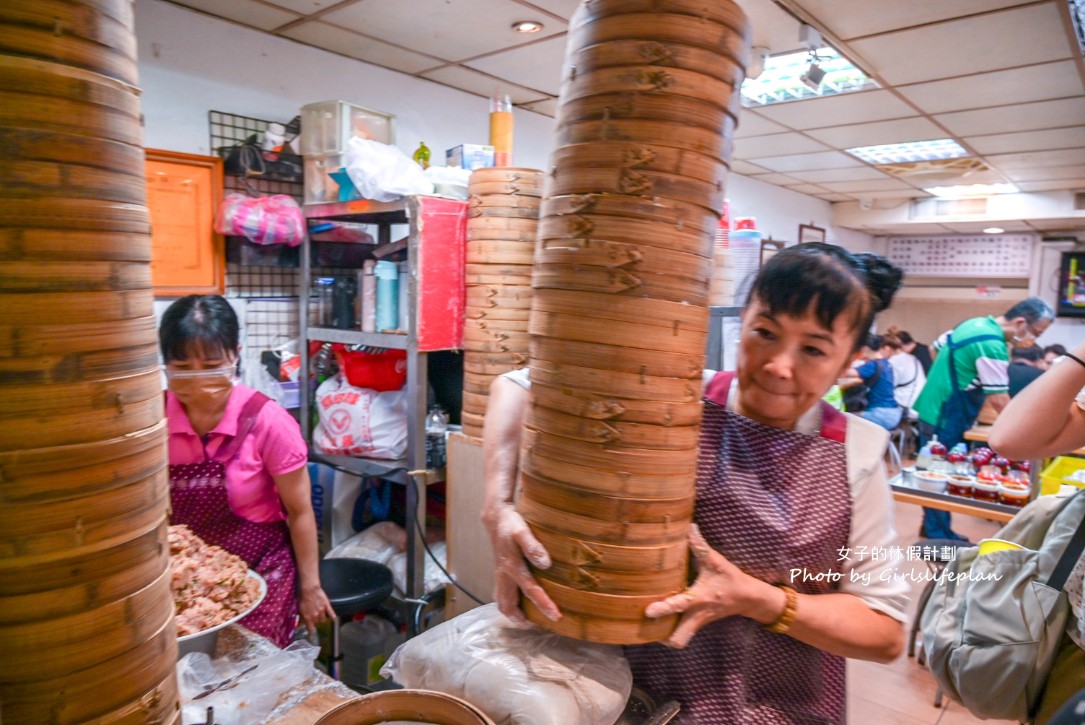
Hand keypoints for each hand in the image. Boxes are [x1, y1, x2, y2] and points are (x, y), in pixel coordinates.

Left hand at [298, 583, 335, 636]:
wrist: (309, 590)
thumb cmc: (303, 598)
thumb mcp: (300, 609)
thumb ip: (301, 618)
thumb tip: (299, 625)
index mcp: (308, 618)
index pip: (310, 629)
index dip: (311, 632)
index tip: (311, 633)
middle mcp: (315, 616)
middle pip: (317, 623)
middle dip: (315, 621)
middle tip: (313, 617)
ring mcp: (322, 611)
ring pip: (323, 619)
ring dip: (321, 618)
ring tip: (320, 615)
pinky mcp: (327, 606)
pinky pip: (331, 613)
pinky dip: (333, 616)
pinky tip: (334, 619)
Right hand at [484, 503, 559, 625]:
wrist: (496, 518)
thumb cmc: (510, 525)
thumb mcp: (522, 532)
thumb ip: (533, 547)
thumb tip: (546, 564)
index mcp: (512, 568)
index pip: (530, 591)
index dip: (543, 604)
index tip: (556, 616)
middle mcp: (504, 575)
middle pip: (507, 606)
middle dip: (521, 620)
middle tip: (538, 626)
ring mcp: (500, 575)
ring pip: (502, 602)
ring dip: (513, 614)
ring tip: (527, 621)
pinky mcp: (500, 572)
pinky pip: (502, 594)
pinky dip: (509, 604)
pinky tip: (520, 603)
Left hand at [645, 524, 775, 648]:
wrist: (748, 598)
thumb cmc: (730, 579)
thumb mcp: (716, 561)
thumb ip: (700, 545)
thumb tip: (689, 526)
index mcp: (700, 599)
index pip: (680, 605)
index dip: (664, 609)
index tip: (648, 612)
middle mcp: (697, 615)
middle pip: (679, 638)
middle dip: (661, 636)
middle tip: (645, 625)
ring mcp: (698, 622)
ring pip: (680, 639)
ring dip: (665, 636)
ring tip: (648, 625)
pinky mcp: (698, 624)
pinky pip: (682, 634)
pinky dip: (671, 632)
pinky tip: (660, 621)